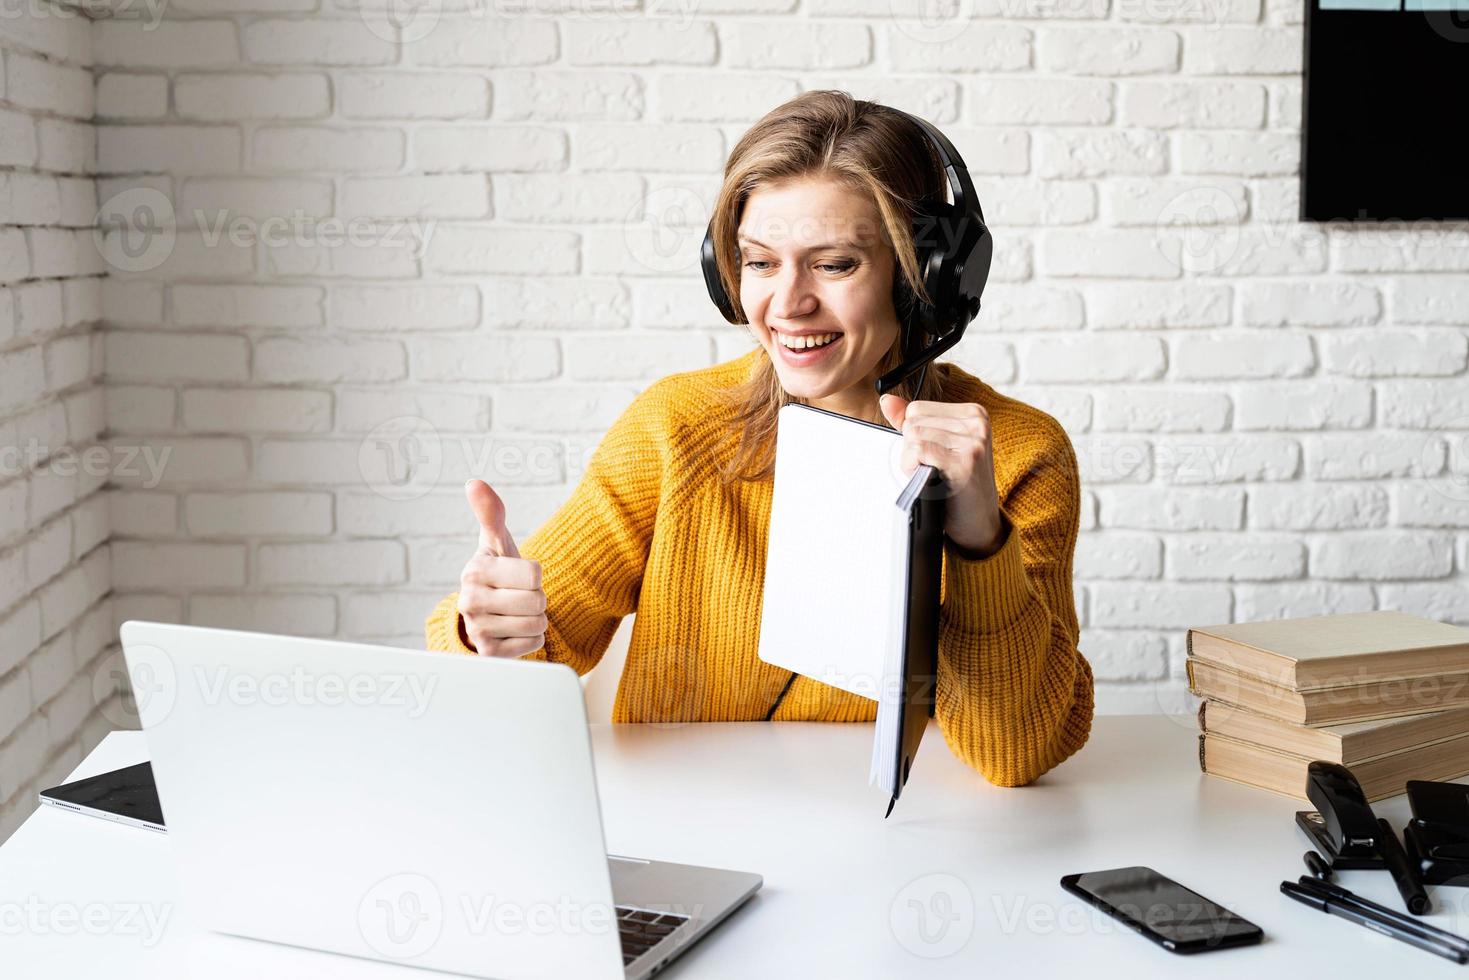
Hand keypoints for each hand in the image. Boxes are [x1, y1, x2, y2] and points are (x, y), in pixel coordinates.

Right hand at [456, 479, 547, 656]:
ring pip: (537, 624)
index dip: (535, 576)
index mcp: (475, 570)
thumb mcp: (496, 543)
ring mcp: (477, 629)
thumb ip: (490, 513)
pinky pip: (533, 644)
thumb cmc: (498, 573)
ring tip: (517, 614)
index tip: (518, 577)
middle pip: (537, 601)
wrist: (485, 616)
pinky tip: (513, 632)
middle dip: (537, 599)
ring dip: (536, 620)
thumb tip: (474, 483)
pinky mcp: (488, 654)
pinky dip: (531, 639)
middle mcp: (470, 601)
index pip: (534, 575)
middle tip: (519, 597)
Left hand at [879, 393, 1004, 557]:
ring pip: (913, 435)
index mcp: (973, 413)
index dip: (914, 437)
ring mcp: (974, 441)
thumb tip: (887, 401)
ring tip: (935, 477)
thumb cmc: (958, 486)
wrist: (980, 523)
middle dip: (913, 450)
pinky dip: (914, 468)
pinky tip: (932, 481)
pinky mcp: (965, 462)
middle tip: (935, 471)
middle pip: (913, 422)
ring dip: (913, 462)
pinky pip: (919, 450)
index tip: (935, 456)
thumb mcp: (938, 447)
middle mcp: (977, 423)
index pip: (916, 409)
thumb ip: (914, 422)